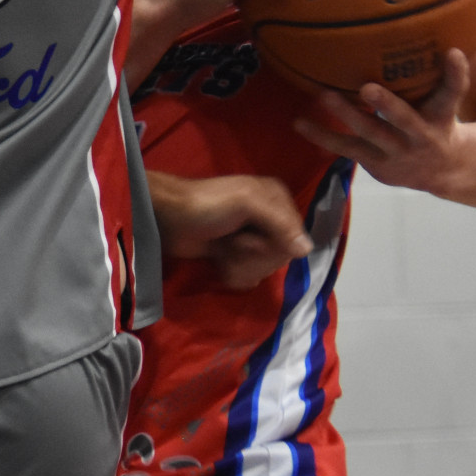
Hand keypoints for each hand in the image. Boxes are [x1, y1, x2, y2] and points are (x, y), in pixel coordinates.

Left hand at [150, 171, 310, 289]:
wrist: (168, 218)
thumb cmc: (207, 205)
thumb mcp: (247, 202)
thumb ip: (279, 222)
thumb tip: (306, 250)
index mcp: (278, 200)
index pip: (296, 239)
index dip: (273, 246)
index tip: (250, 238)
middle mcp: (270, 219)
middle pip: (280, 257)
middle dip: (254, 256)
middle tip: (233, 242)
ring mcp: (253, 239)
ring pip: (264, 269)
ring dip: (241, 265)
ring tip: (223, 250)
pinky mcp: (237, 255)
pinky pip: (249, 275)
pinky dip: (234, 273)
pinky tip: (220, 261)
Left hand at [292, 49, 475, 194]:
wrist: (442, 171)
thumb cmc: (437, 120)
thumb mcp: (445, 100)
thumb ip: (442, 74)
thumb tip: (434, 31)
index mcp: (441, 115)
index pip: (453, 92)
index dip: (455, 73)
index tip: (453, 52)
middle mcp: (420, 136)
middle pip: (404, 119)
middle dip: (386, 105)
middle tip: (367, 88)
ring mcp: (396, 152)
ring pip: (368, 133)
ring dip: (346, 115)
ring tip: (324, 96)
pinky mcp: (375, 163)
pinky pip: (346, 148)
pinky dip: (323, 136)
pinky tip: (300, 123)